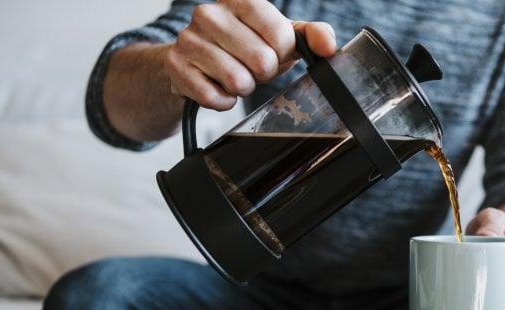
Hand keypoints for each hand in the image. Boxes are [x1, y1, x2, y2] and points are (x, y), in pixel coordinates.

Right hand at [164, 0, 336, 110]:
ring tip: (234, 75)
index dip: (283, 54)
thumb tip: (329, 46)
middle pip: (262, 61)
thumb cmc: (244, 46)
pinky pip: (216, 98)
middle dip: (263, 73)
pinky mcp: (176, 67)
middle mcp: (209, 13)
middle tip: (251, 68)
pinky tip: (216, 86)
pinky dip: (223, 101)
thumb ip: (311, 36)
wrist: (194, 62)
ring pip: (238, 81)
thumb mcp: (280, 37)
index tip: (272, 52)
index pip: (281, 36)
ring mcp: (189, 39)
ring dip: (243, 88)